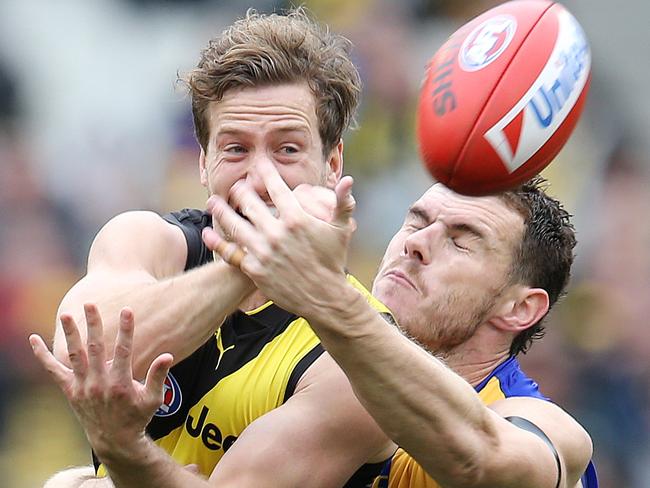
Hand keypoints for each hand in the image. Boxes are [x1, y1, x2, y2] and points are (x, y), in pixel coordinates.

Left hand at [29, 304, 172, 461]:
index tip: (127, 310)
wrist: (114, 440)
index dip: (126, 330)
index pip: (123, 350)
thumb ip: (158, 376)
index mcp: (120, 384)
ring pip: (75, 355)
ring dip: (70, 334)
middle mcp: (99, 384)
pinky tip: (33, 339)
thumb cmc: (137, 416)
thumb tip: (167, 356)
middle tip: (90, 304)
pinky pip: (53, 371)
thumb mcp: (153, 399)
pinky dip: (42, 355)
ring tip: (66, 315)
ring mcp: (82, 387)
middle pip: (95, 348)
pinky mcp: (70, 390)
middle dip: (93, 324)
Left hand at [203, 159, 355, 317]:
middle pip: (249, 203)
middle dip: (240, 190)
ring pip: (235, 225)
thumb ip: (343, 203)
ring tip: (212, 202)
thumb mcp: (341, 230)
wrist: (324, 297)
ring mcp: (263, 252)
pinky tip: (209, 233)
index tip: (258, 165)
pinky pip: (232, 252)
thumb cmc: (333, 261)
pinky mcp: (255, 270)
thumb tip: (349, 180)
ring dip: (221, 211)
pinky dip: (218, 242)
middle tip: (235, 186)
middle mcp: (276, 233)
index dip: (265, 173)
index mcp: (296, 218)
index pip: (275, 187)